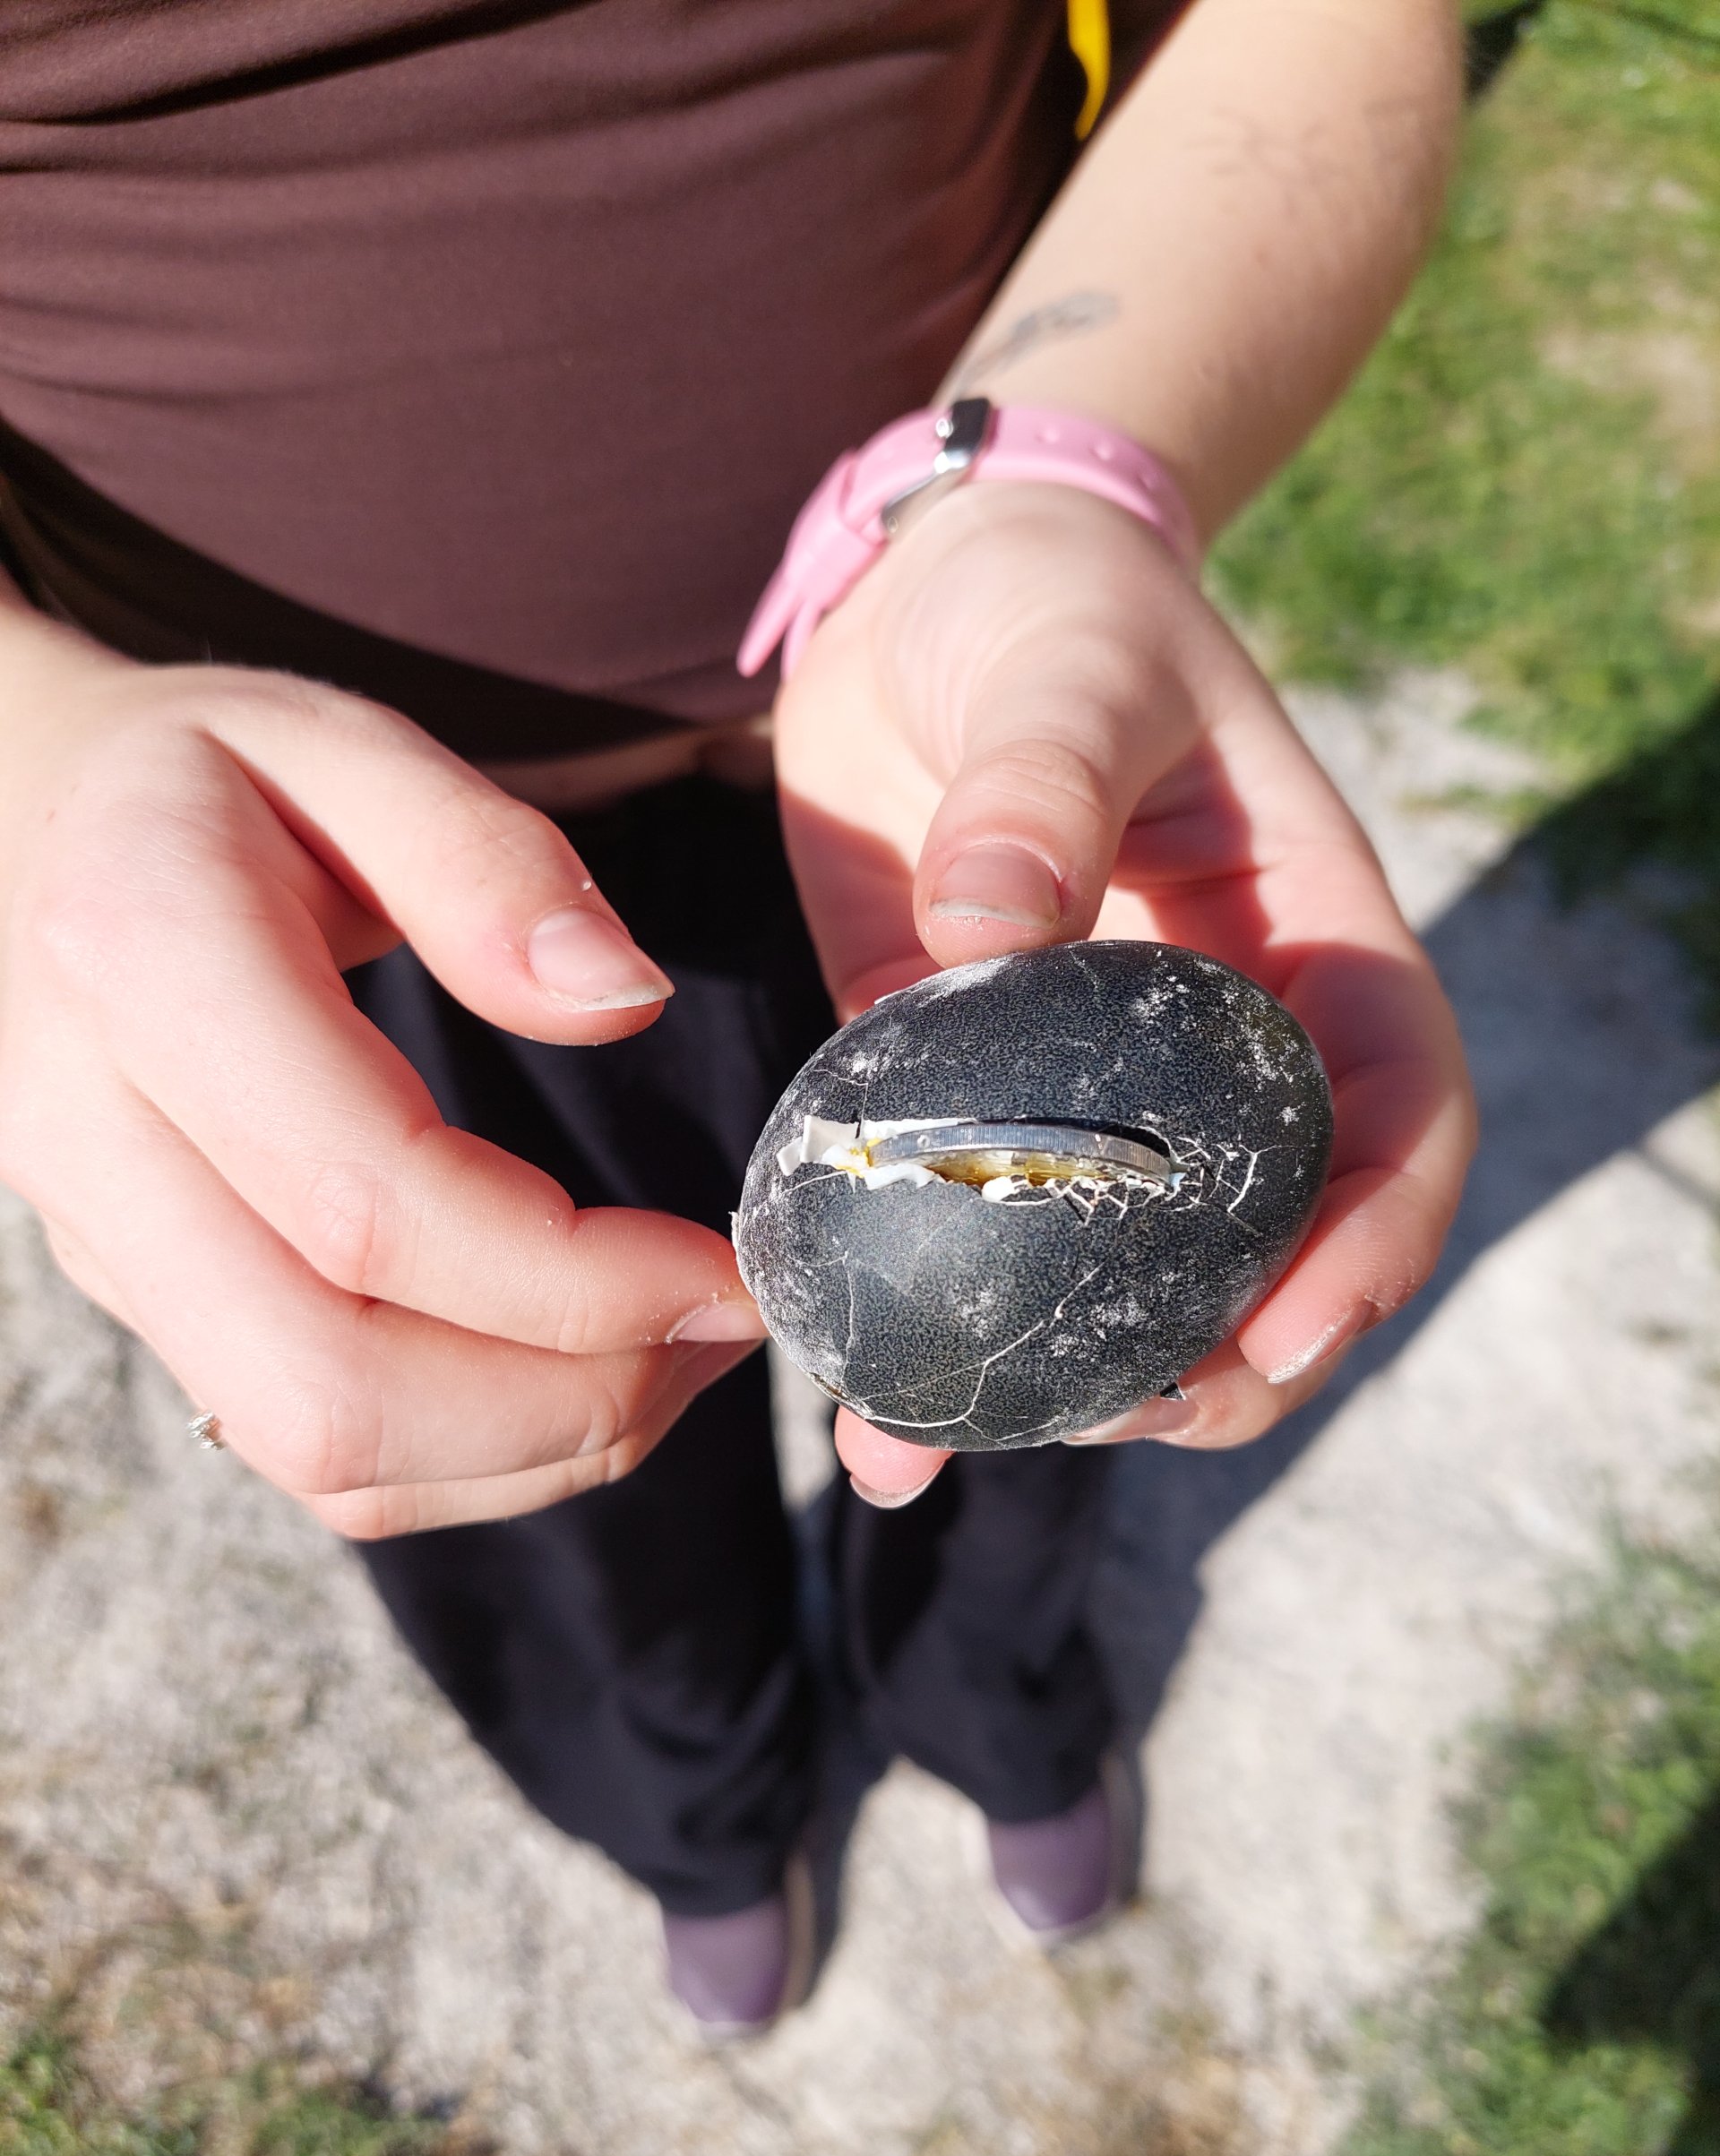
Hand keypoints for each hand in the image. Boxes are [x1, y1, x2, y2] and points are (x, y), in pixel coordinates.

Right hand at [0, 618, 762, 1535]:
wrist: (19, 837)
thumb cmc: (203, 782)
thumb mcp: (342, 746)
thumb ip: (484, 860)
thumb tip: (624, 1000)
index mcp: (144, 966)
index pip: (369, 1202)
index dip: (574, 1279)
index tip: (725, 1265)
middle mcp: (93, 1139)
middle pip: (328, 1388)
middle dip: (564, 1401)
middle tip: (718, 1329)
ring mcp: (107, 1244)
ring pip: (317, 1451)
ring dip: (532, 1445)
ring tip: (675, 1352)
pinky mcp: (146, 1301)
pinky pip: (304, 1446)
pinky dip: (468, 1452)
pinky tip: (577, 1367)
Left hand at [770, 481, 1474, 1499]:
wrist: (926, 595)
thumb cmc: (1048, 606)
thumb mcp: (1069, 666)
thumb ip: (1042, 785)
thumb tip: (991, 932)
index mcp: (1306, 942)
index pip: (1398, 1111)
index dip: (1373, 1235)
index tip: (1289, 1330)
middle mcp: (1215, 1041)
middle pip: (1271, 1235)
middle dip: (1222, 1354)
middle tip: (1121, 1418)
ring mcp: (1088, 1084)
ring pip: (1120, 1267)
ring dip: (1065, 1378)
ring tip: (953, 1439)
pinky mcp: (963, 1092)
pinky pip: (967, 1229)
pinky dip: (921, 1323)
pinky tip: (863, 1418)